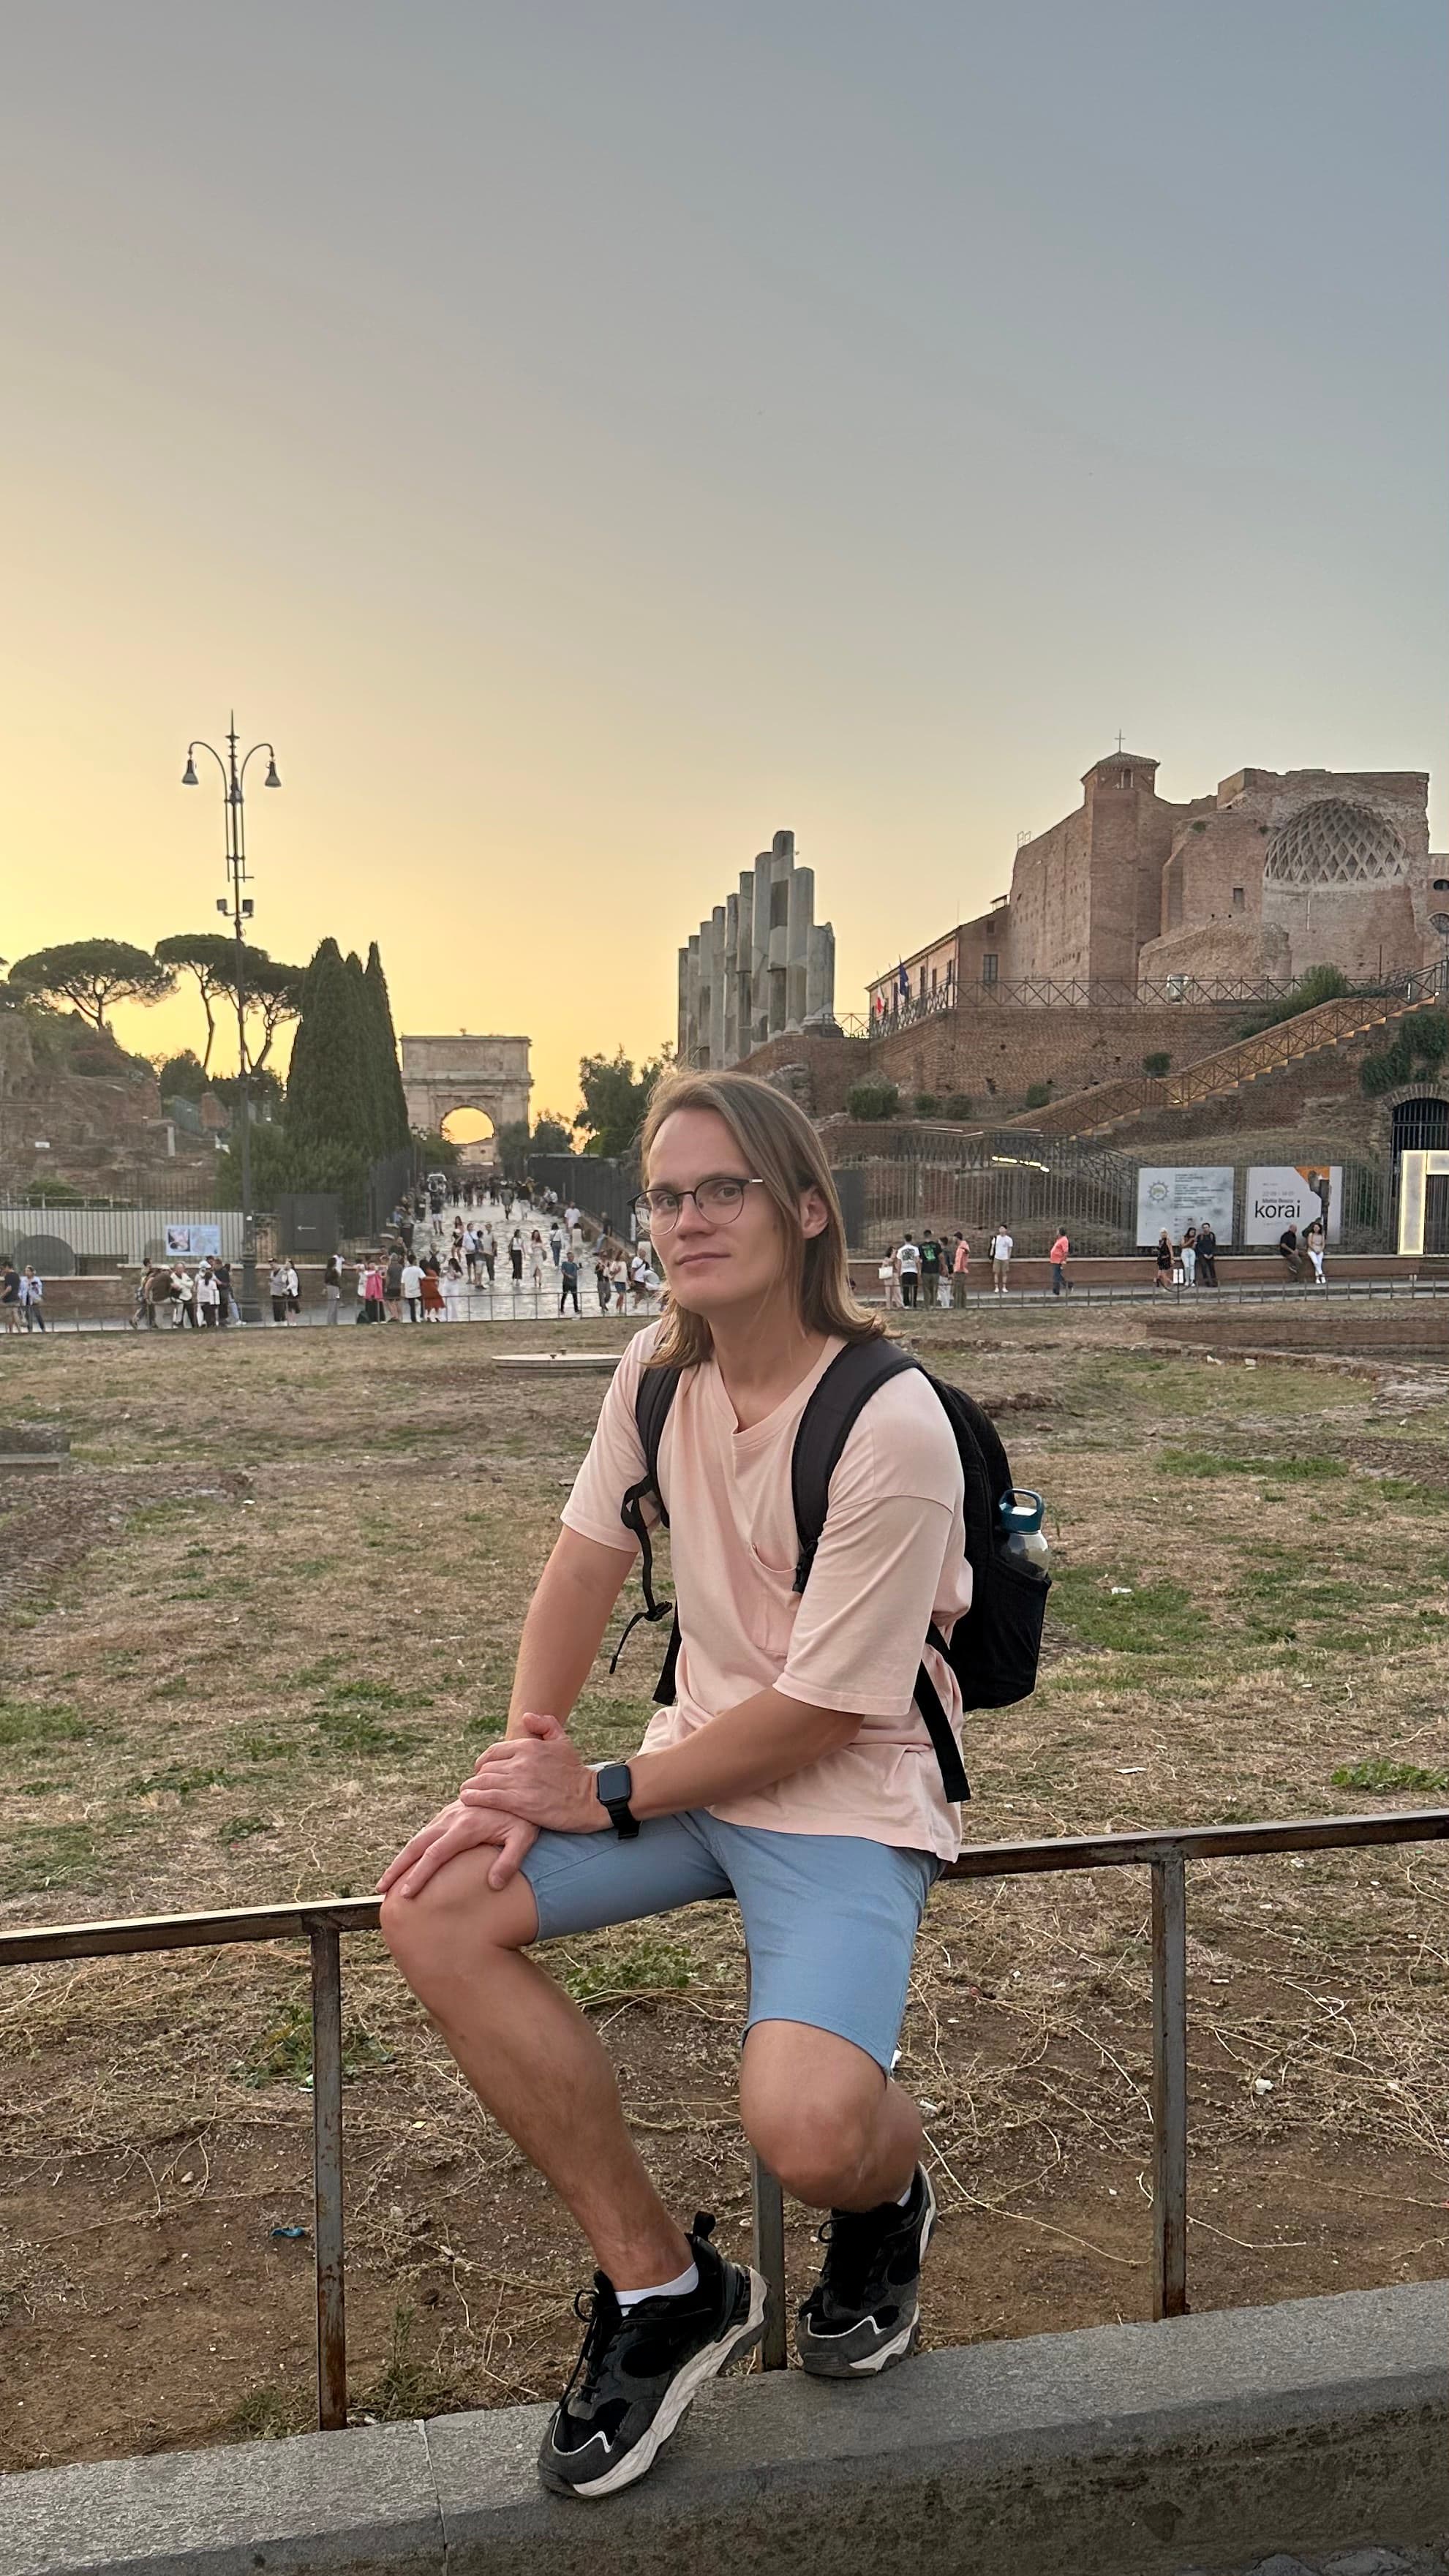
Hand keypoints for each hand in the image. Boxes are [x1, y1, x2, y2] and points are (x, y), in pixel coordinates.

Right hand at [376, 1796, 538, 1899]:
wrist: (519, 1781)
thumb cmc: (525, 1814)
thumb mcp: (525, 1836)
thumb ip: (510, 1860)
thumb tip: (494, 1885)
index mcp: (465, 1827)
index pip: (435, 1854)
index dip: (418, 1875)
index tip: (404, 1894)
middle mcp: (451, 1819)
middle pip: (416, 1846)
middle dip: (397, 1868)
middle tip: (380, 1889)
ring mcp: (449, 1814)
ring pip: (418, 1838)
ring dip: (401, 1859)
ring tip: (388, 1880)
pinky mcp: (451, 1812)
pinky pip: (427, 1833)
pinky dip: (413, 1849)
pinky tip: (410, 1862)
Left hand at [461, 1707, 604, 1834]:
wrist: (589, 1799)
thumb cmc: (575, 1772)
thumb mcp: (563, 1742)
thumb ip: (545, 1725)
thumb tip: (525, 1717)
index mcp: (528, 1746)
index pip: (494, 1752)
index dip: (484, 1762)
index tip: (481, 1771)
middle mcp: (520, 1761)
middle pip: (487, 1768)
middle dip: (479, 1777)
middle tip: (475, 1785)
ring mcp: (518, 1781)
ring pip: (483, 1781)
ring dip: (471, 1787)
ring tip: (466, 1793)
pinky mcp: (518, 1801)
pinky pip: (487, 1797)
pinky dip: (474, 1797)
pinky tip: (467, 1799)